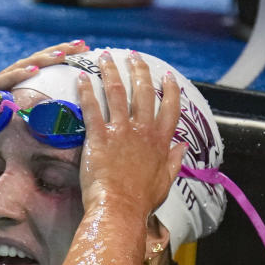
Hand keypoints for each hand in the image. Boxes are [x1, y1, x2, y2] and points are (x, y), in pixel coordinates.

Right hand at [0, 40, 88, 185]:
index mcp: (8, 102)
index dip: (60, 68)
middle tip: (82, 45)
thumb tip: (51, 167)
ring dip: (42, 59)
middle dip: (58, 54)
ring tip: (63, 53)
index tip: (83, 60)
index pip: (38, 78)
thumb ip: (24, 153)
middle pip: (33, 66)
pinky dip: (16, 75)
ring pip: (18, 69)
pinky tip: (33, 68)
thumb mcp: (7, 157)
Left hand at [76, 51, 186, 214]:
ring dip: (110, 71)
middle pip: (143, 91)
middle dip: (138, 70)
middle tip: (133, 55)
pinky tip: (82, 78)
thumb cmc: (141, 201)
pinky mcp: (98, 137)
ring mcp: (120, 131)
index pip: (169, 107)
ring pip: (116, 92)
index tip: (167, 74)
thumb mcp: (165, 182)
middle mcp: (142, 130)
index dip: (169, 88)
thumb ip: (173, 161)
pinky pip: (92, 108)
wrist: (119, 209)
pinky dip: (86, 91)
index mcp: (160, 141)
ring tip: (105, 56)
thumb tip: (182, 147)